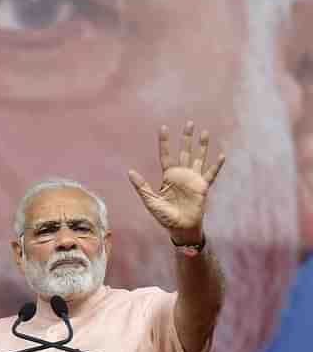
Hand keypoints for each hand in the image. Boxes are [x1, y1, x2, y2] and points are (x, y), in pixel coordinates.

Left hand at [128, 121, 224, 243]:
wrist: (180, 228)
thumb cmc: (164, 216)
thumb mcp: (150, 200)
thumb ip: (142, 186)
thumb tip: (130, 172)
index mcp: (168, 176)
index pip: (166, 155)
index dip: (165, 142)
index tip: (163, 128)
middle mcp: (181, 175)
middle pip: (184, 151)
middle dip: (186, 138)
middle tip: (189, 123)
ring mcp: (193, 180)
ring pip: (198, 158)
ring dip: (202, 146)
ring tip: (204, 132)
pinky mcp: (203, 187)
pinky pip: (211, 174)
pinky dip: (216, 165)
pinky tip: (221, 155)